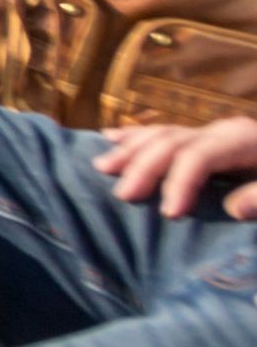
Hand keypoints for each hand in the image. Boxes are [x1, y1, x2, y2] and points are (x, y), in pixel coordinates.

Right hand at [95, 117, 256, 220]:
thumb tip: (233, 207)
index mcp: (244, 140)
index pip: (199, 155)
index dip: (180, 182)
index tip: (169, 215)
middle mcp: (224, 132)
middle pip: (173, 142)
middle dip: (144, 166)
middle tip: (123, 196)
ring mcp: (214, 134)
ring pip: (163, 134)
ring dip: (130, 150)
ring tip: (103, 167)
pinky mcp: (209, 141)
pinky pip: (165, 134)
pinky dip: (136, 136)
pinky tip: (111, 138)